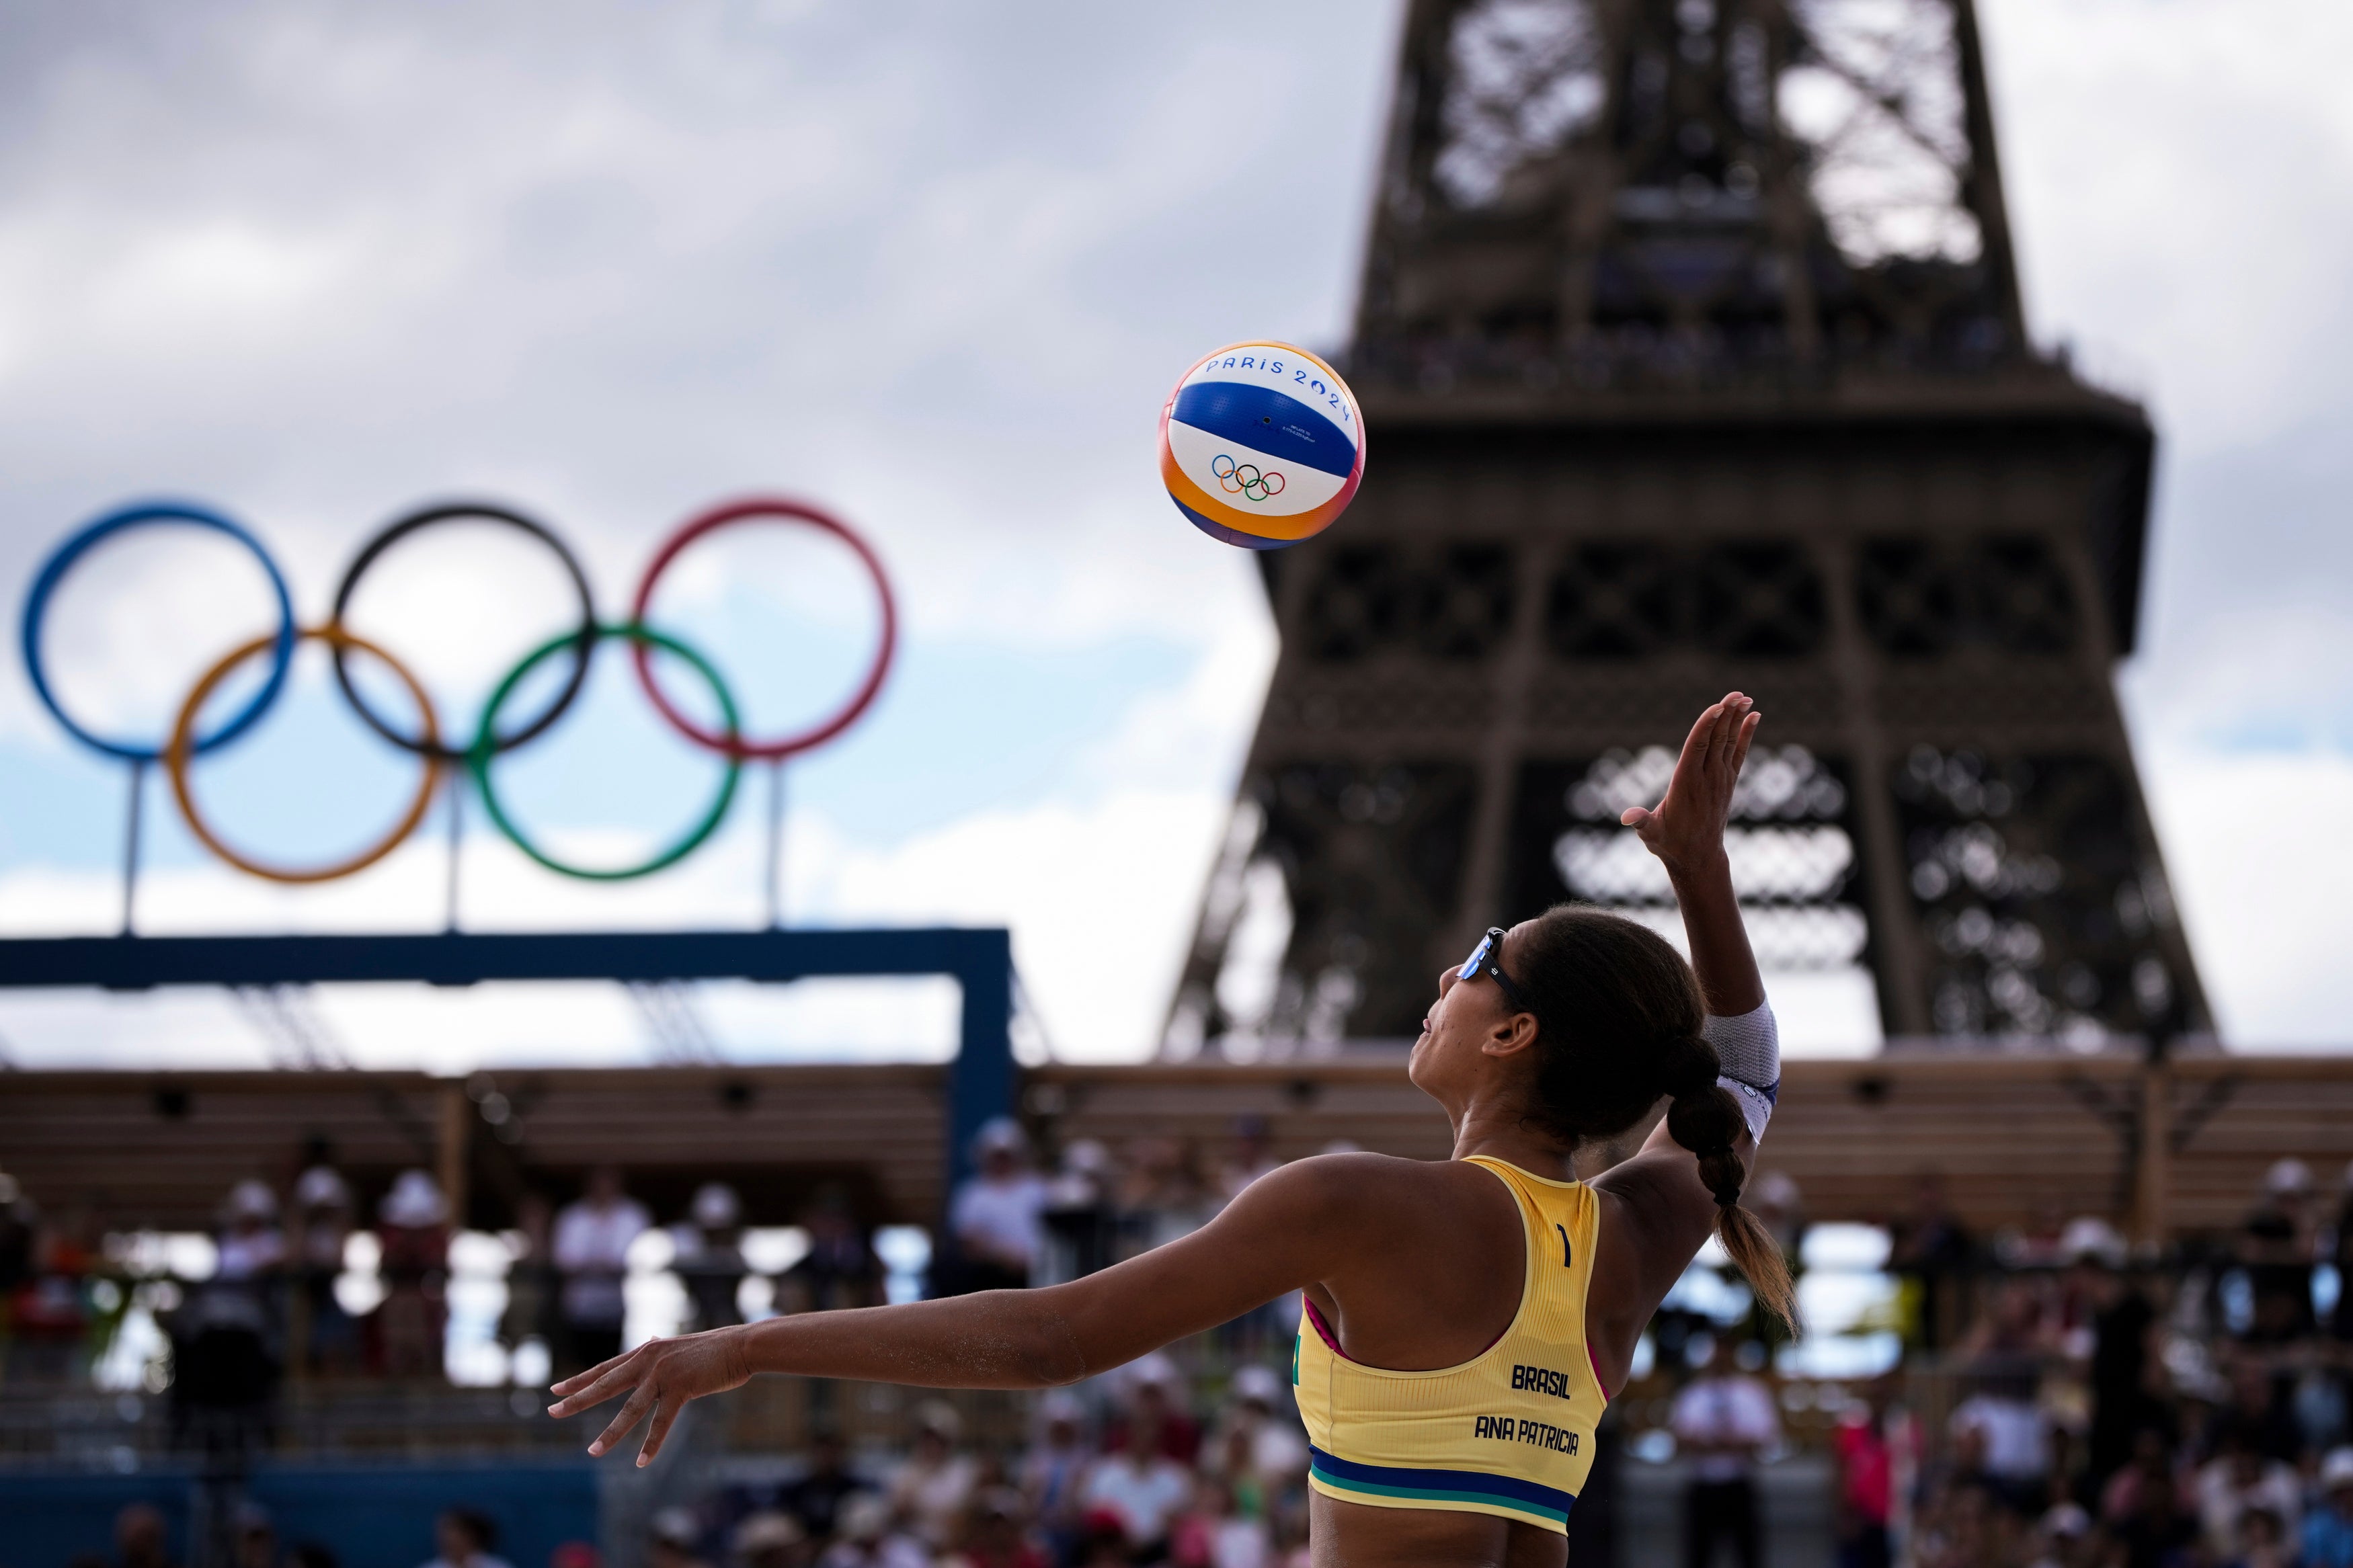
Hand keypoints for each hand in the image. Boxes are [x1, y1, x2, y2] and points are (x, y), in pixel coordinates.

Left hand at [546, 1324, 752, 1464]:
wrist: (740, 1345)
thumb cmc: (713, 1349)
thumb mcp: (678, 1348)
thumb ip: (660, 1352)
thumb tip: (648, 1343)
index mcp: (645, 1352)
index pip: (605, 1368)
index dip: (580, 1380)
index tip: (556, 1390)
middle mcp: (648, 1360)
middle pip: (605, 1384)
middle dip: (577, 1400)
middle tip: (551, 1411)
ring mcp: (663, 1374)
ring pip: (629, 1409)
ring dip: (611, 1433)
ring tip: (592, 1452)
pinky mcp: (680, 1388)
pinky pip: (661, 1422)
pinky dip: (652, 1444)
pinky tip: (641, 1461)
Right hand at [1620, 692, 1757, 877]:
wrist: (1698, 858)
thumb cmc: (1668, 843)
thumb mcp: (1650, 834)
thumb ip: (1641, 822)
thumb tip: (1628, 818)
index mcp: (1686, 783)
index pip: (1698, 748)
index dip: (1707, 726)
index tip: (1718, 707)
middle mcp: (1707, 778)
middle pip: (1717, 740)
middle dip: (1727, 716)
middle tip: (1736, 694)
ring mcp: (1720, 780)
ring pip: (1729, 743)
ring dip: (1737, 720)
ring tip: (1744, 698)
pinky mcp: (1728, 782)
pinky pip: (1739, 752)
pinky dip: (1746, 734)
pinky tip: (1753, 717)